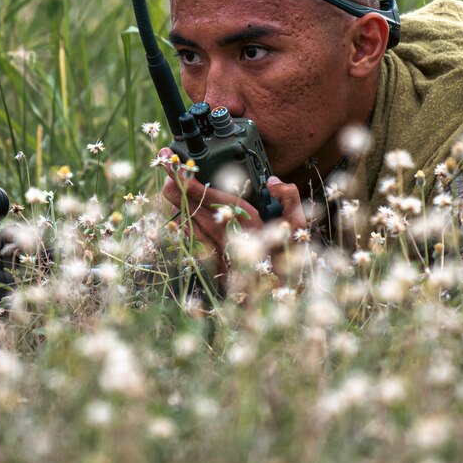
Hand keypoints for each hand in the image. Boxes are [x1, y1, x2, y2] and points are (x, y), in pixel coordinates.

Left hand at [158, 149, 307, 281]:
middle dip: (178, 188)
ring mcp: (220, 253)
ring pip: (192, 225)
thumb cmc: (289, 256)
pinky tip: (179, 217)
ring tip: (168, 187)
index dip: (193, 182)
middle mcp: (230, 237)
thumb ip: (288, 198)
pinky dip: (185, 228)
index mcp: (249, 223)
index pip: (214, 198)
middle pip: (196, 209)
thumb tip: (272, 182)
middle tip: (166, 169)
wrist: (281, 295)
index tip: (178, 168)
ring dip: (179, 205)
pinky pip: (195, 244)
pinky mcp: (216, 266)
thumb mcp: (297, 224)